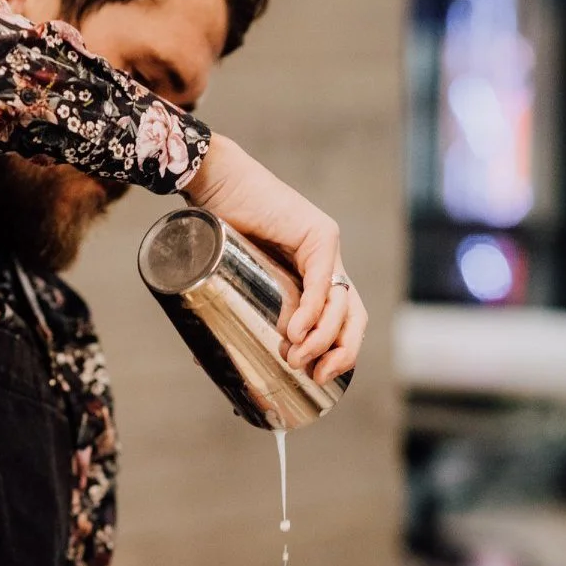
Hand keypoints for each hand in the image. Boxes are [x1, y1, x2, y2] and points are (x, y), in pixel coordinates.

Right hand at [184, 135, 367, 384]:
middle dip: (343, 353)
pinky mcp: (319, 234)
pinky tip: (297, 331)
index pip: (342, 322)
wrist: (212, 185)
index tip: (317, 379)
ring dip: (322, 338)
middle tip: (318, 376)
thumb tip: (219, 366)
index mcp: (312, 279)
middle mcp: (327, 264)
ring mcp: (327, 248)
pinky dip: (313, 310)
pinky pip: (322, 280)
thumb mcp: (236, 285)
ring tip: (296, 356)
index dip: (338, 353)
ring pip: (343, 304)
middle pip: (354, 317)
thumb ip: (240, 315)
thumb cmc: (214, 234)